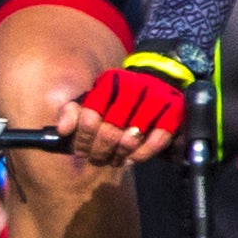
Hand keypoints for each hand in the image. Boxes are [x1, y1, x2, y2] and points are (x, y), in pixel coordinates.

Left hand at [60, 49, 196, 167]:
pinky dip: (142, 155)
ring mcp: (156, 99)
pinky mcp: (174, 110)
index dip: (82, 140)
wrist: (160, 77)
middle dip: (98, 152)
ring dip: (118, 156)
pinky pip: (157, 140)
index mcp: (110, 82)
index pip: (89, 117)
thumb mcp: (93, 98)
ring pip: (130, 139)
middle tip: (96, 160)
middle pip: (109, 132)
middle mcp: (133, 88)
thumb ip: (74, 111)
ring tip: (113, 160)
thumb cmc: (119, 96)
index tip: (79, 151)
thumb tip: (62, 130)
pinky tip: (132, 159)